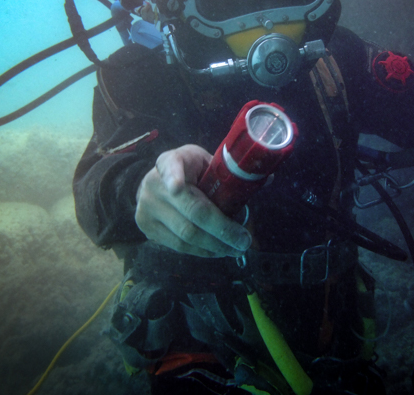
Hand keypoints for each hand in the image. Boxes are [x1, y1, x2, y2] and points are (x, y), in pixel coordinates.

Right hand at [135, 144, 251, 257]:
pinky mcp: (146, 229)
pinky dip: (202, 251)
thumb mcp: (204, 162)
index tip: (177, 187)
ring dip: (214, 246)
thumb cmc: (187, 171)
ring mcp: (146, 209)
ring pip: (185, 235)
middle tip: (244, 241)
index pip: (170, 166)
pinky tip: (218, 251)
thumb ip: (229, 170)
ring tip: (236, 249)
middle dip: (221, 231)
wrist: (152, 184)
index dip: (173, 177)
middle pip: (191, 212)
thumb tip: (267, 179)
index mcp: (169, 161)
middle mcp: (153, 185)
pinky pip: (179, 246)